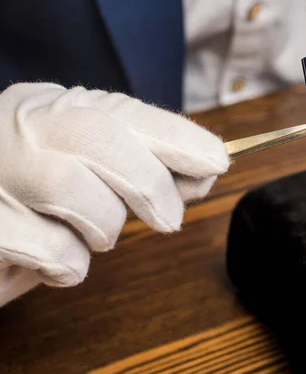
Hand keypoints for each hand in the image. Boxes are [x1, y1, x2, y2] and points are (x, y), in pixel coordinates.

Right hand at [0, 83, 228, 304]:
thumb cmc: (41, 209)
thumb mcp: (95, 181)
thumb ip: (144, 173)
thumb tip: (203, 174)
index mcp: (53, 110)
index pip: (123, 111)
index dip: (175, 136)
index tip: (217, 161)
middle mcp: (19, 127)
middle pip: (97, 135)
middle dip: (149, 182)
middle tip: (169, 220)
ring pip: (69, 186)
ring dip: (102, 226)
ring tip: (93, 237)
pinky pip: (44, 245)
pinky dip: (68, 263)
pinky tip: (58, 263)